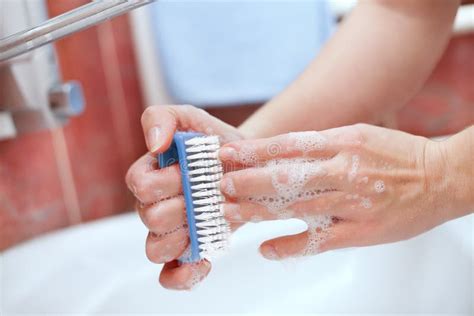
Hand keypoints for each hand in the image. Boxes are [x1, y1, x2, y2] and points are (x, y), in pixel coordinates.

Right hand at [126, 105, 242, 289]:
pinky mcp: (189, 250)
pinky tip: (205, 260)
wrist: (247, 165)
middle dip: (182, 206)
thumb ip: (162, 118)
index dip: (165, 181)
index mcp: (149, 176)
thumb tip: (154, 144)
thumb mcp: (190, 118)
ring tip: (207, 222)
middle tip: (207, 195)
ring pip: (156, 249)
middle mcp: (154, 206)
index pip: (140, 185)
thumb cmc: (215, 142)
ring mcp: (170, 231)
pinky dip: (184, 275)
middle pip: (150, 218)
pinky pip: (172, 275)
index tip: (190, 172)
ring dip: (182, 237)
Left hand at [218, 124, 453, 259]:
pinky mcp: (360, 231)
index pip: (289, 145)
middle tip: (220, 184)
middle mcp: (344, 170)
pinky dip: (291, 245)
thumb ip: (320, 143)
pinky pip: (320, 240)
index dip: (255, 150)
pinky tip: (267, 249)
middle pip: (287, 175)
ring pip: (297, 207)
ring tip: (232, 212)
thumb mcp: (357, 135)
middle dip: (250, 180)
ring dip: (260, 210)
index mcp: (343, 142)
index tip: (228, 153)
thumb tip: (279, 150)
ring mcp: (351, 203)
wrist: (442, 178)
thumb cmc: (397, 155)